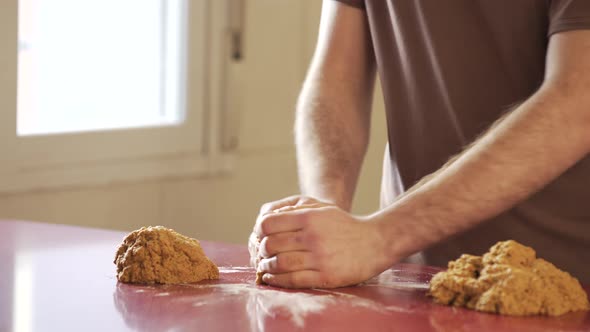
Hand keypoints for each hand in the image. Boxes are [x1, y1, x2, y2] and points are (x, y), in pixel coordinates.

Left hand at [255, 205, 391, 287]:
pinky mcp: (325, 276)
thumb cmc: (343, 225)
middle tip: (262, 253)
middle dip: (262, 250)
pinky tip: (272, 277)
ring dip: (267, 267)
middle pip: (271, 245)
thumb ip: (294, 210)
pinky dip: (277, 280)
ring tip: (266, 266)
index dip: (259, 231)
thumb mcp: (321, 208)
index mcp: (309, 217)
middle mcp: (312, 236)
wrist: (374, 242)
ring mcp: (319, 258)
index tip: (260, 236)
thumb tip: (265, 219)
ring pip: (280, 264)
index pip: (269, 224)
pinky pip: (293, 281)